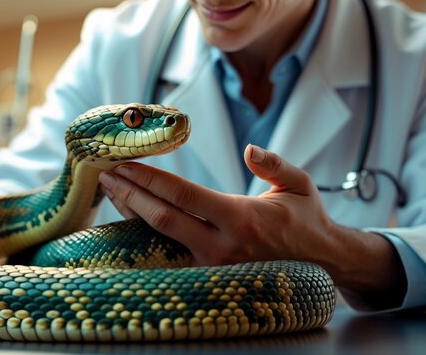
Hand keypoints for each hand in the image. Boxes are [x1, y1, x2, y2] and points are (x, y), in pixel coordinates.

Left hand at [98, 144, 404, 295]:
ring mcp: (213, 266)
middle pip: (162, 218)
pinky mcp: (210, 276)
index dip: (150, 178)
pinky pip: (170, 252)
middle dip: (129, 194)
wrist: (320, 265)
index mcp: (241, 218)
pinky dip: (148, 234)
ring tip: (112, 192)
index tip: (125, 162)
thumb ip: (274, 164)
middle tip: (105, 174)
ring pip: (161, 238)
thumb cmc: (307, 221)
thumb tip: (249, 149)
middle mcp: (223, 245)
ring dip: (133, 214)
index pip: (184, 195)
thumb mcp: (299, 185)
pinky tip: (133, 217)